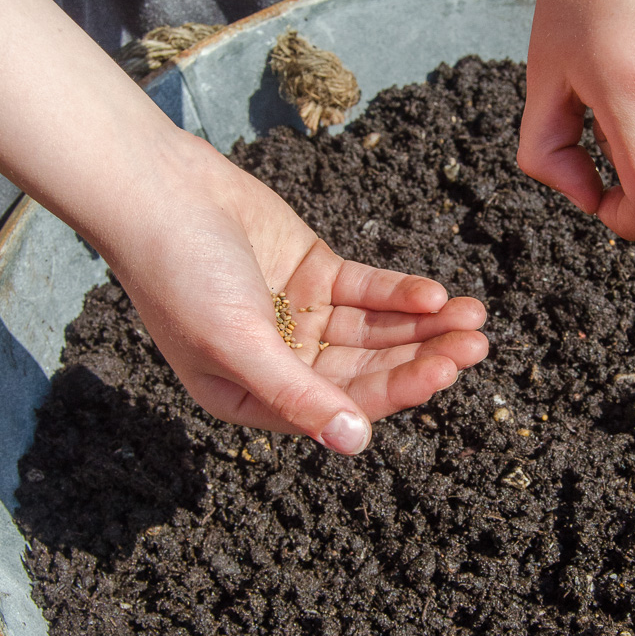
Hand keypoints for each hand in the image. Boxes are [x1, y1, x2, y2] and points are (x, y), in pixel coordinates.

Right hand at [104, 133, 487, 452]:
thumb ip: (294, 393)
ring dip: (425, 327)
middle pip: (368, 371)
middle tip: (476, 345)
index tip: (444, 373)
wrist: (157, 191)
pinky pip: (369, 292)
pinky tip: (436, 293)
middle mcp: (283, 364)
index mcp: (253, 398)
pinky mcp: (315, 274)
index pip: (341, 406)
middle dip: (424, 358)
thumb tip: (352, 444)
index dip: (396, 391)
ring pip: (377, 332)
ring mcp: (302, 317)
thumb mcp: (235, 341)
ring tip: (474, 317)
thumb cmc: (179, 274)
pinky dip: (401, 293)